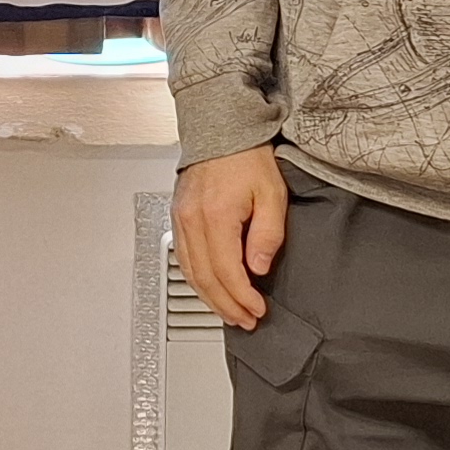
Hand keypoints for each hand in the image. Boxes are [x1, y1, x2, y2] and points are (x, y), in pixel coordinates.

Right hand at [171, 146, 290, 329]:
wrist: (220, 128)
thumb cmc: (246, 156)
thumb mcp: (271, 193)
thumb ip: (267, 233)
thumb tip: (258, 267)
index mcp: (215, 216)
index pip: (226, 271)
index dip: (242, 297)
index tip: (257, 309)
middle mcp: (191, 221)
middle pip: (205, 279)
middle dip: (226, 306)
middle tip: (245, 320)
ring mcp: (180, 220)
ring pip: (190, 273)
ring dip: (210, 298)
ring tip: (230, 312)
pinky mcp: (178, 218)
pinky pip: (183, 259)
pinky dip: (197, 281)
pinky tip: (210, 289)